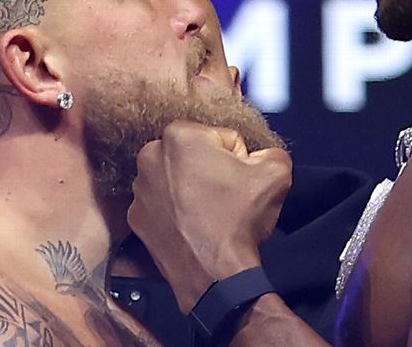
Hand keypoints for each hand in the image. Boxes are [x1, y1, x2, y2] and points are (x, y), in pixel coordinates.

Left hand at [129, 120, 291, 311]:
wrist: (214, 275)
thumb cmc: (239, 220)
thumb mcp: (276, 172)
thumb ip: (269, 151)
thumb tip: (259, 156)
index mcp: (180, 135)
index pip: (220, 137)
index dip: (236, 159)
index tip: (239, 181)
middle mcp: (149, 156)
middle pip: (193, 155)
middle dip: (209, 170)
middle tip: (225, 197)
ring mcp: (138, 190)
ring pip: (175, 179)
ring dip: (190, 190)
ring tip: (208, 215)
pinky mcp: (135, 218)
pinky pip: (162, 205)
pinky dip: (175, 212)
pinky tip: (192, 227)